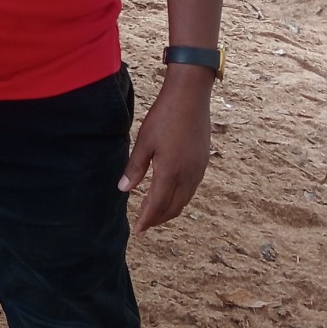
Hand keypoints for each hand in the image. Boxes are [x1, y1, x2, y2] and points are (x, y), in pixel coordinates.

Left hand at [119, 66, 213, 233]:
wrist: (191, 97)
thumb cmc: (164, 116)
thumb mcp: (144, 142)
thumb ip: (135, 168)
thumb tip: (123, 190)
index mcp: (170, 172)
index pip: (157, 205)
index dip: (146, 219)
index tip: (138, 230)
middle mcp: (188, 176)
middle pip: (173, 208)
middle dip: (158, 219)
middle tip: (144, 224)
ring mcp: (198, 170)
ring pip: (184, 200)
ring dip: (170, 210)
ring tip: (155, 213)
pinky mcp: (203, 163)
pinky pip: (191, 189)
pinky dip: (180, 198)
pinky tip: (171, 193)